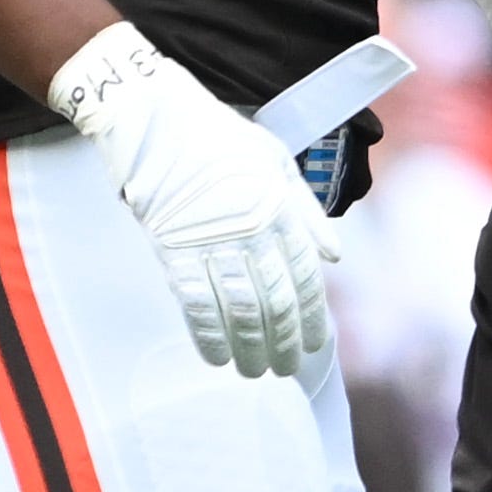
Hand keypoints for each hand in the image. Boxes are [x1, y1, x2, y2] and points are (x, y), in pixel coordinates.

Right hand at [51, 22, 338, 376]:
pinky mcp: (172, 247)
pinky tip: (216, 357)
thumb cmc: (219, 138)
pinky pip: (194, 302)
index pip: (303, 275)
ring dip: (249, 347)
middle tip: (285, 370)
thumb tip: (335, 255)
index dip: (310, 316)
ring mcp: (211, 240)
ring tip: (255, 373)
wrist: (156, 117)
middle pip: (274, 300)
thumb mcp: (275, 162)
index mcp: (279, 207)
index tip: (313, 344)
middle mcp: (251, 228)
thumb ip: (306, 211)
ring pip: (238, 309)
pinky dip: (208, 334)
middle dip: (282, 342)